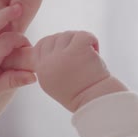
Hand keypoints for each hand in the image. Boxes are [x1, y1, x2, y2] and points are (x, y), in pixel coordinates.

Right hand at [8, 31, 125, 111]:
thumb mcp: (54, 83)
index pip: (41, 45)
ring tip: (88, 58)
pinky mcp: (77, 50)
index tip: (68, 52)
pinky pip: (82, 34)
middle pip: (55, 38)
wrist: (96, 102)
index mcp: (41, 70)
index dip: (55, 44)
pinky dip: (92, 40)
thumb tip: (55, 45)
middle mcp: (48, 62)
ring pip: (68, 35)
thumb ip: (49, 65)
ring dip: (80, 42)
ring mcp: (61, 56)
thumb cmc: (80, 94)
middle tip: (80, 56)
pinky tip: (96, 52)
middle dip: (68, 43)